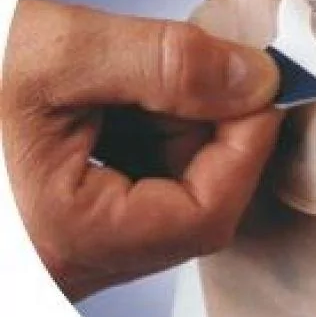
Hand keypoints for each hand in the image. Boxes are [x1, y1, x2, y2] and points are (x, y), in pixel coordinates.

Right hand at [1, 0, 280, 300]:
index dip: (248, 142)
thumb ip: (161, 64)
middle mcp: (75, 260)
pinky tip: (122, 91)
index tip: (262, 78)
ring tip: (145, 69)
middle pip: (195, 202)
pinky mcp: (68, 223)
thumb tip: (253, 76)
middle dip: (213, 125)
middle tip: (206, 59)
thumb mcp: (52, 56)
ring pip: (169, 192)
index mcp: (70, 237)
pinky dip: (148, 132)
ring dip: (179, 124)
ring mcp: (71, 247)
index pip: (208, 212)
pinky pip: (136, 185)